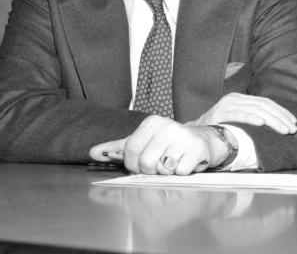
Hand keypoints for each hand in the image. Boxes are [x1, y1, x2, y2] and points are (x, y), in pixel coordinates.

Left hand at [89, 116, 226, 174]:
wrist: (204, 141)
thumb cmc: (169, 143)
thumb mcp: (143, 142)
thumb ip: (117, 148)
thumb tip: (92, 153)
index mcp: (152, 123)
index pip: (130, 151)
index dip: (133, 164)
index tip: (141, 163)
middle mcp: (168, 126)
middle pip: (145, 163)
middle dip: (151, 170)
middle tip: (160, 164)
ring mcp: (184, 137)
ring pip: (162, 169)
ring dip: (166, 173)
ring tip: (173, 163)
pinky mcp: (197, 149)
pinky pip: (180, 172)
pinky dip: (182, 173)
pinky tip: (186, 164)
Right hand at [188, 92, 296, 134]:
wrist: (193, 135)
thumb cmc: (218, 131)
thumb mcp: (237, 122)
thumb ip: (251, 119)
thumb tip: (275, 126)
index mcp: (240, 99)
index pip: (266, 103)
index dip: (281, 112)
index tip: (293, 122)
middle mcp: (234, 98)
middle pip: (263, 106)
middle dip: (281, 118)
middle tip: (292, 129)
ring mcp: (227, 104)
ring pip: (255, 110)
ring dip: (272, 120)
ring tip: (283, 129)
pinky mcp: (219, 113)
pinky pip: (239, 114)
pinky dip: (251, 118)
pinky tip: (262, 123)